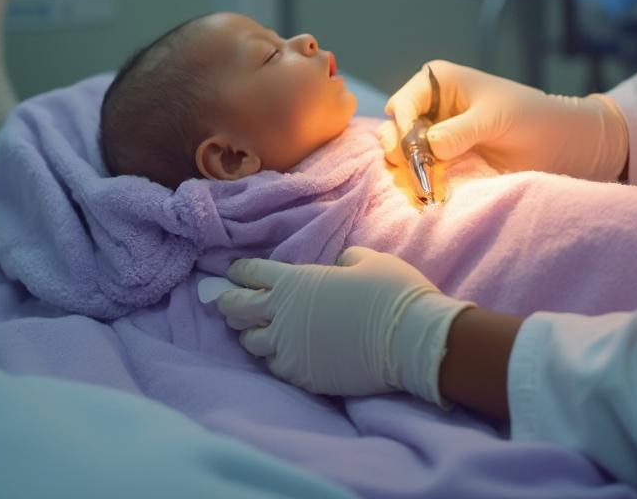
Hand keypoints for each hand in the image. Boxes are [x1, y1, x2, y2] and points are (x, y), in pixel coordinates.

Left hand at [218, 247, 471, 403]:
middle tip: (227, 302)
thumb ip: (344, 260)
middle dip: (229, 303)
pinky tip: (279, 355)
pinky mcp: (302, 375)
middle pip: (237, 309)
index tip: (234, 273)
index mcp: (294, 282)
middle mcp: (281, 315)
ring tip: (253, 330)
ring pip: (250, 343)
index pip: (250, 273)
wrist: (410, 339)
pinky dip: (272, 358)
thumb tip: (338, 266)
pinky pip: (274, 367)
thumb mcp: (367, 260)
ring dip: (249, 333)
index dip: (239, 272)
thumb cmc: (391, 292)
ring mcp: (289, 349)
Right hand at [378, 60, 628, 180]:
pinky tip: (427, 191)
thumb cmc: (529, 116)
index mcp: (438, 82)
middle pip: (395, 128)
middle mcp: (429, 106)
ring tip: (421, 184)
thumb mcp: (495, 118)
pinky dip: (418, 181)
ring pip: (401, 153)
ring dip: (406, 169)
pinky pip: (417, 170)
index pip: (404, 104)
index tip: (414, 152)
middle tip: (412, 170)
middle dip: (399, 150)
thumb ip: (461, 131)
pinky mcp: (440, 160)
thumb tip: (429, 146)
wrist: (555, 144)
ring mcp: (433, 134)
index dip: (404, 128)